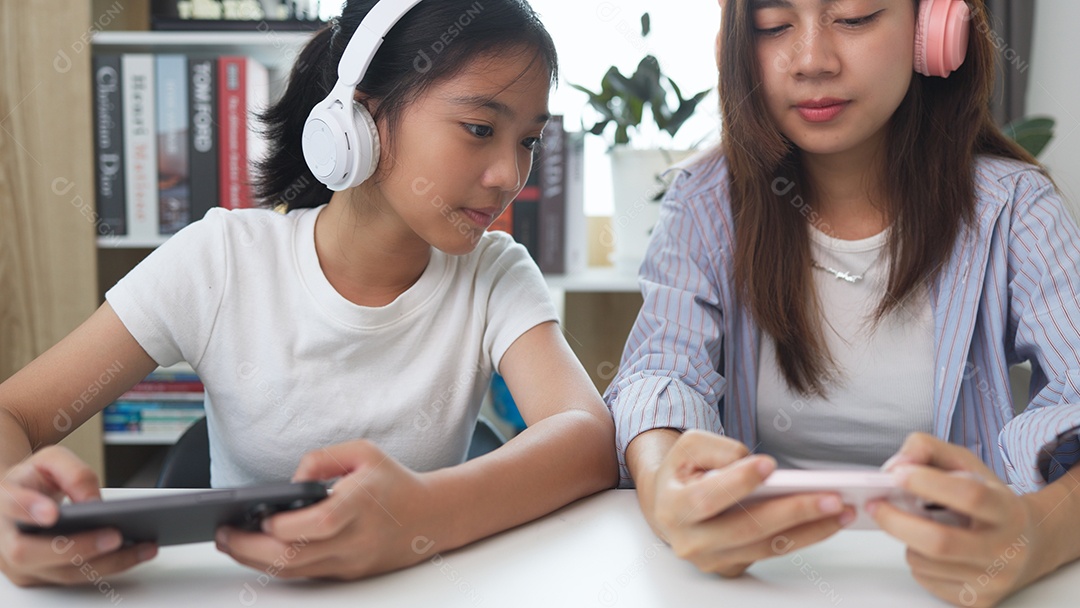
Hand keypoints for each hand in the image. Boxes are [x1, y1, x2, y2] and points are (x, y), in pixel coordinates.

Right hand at [0, 446, 155, 585]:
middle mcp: (5, 538)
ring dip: (107, 563)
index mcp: (3, 501)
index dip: (28, 510)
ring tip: (144, 547)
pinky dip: (110, 566)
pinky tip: (138, 553)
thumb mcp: (53, 460)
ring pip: (60, 572)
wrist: (21, 496)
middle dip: (78, 547)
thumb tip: (94, 502)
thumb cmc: (35, 479)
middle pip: (31, 552)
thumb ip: (73, 473)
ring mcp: (20, 564)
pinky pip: (76, 577)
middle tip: (116, 536)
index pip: (9, 506)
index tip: (52, 514)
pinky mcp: (41, 576)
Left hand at [215, 440, 437, 579]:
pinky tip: (257, 549)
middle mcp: (356, 539)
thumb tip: (289, 484)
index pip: (316, 523)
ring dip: (256, 560)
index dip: (281, 524)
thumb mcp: (362, 452)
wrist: (431, 516)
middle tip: (223, 535)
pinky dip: (277, 564)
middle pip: (295, 557)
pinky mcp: (349, 573)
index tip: (256, 515)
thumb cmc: (393, 481)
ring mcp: (352, 561)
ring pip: (295, 571)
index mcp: (360, 504)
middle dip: (250, 550)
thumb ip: (322, 459)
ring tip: (230, 542)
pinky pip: (306, 573)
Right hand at [637, 430, 853, 576]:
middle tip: (831, 498)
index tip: (770, 465)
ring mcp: (712, 559)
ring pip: (767, 547)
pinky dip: (802, 538)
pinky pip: (772, 554)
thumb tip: (753, 464)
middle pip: (747, 528)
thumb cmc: (684, 473)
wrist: (670, 505)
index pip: (708, 497)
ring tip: (842, 511)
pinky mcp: (732, 567)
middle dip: (793, 512)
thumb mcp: (689, 447)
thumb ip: (717, 449)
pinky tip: (827, 523)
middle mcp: (691, 540)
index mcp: (674, 506)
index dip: (739, 482)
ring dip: (810, 530)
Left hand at [872, 433, 1046, 607]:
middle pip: (940, 542)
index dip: (929, 483)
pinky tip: (929, 549)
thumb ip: (928, 449)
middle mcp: (1005, 549)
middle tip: (875, 504)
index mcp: (1007, 510)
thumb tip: (895, 465)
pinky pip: (926, 579)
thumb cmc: (988, 500)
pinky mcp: (976, 601)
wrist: (1028, 546)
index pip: (970, 497)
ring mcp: (992, 580)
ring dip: (906, 540)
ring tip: (916, 525)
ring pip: (925, 561)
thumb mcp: (966, 464)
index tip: (896, 474)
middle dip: (896, 521)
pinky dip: (916, 560)